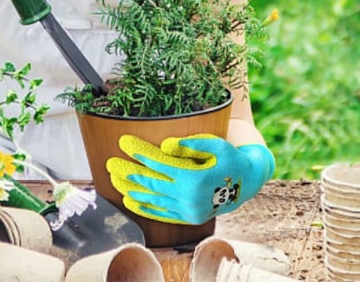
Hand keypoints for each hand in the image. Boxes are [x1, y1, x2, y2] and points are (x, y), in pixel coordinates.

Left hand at [106, 134, 274, 224]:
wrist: (247, 183)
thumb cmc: (230, 158)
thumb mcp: (217, 145)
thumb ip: (192, 144)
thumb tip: (168, 144)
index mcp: (195, 179)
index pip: (160, 165)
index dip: (140, 153)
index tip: (124, 142)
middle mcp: (190, 198)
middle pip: (152, 184)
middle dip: (130, 172)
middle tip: (111, 163)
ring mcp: (189, 210)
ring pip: (154, 200)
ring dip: (132, 190)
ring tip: (115, 181)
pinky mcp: (189, 217)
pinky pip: (162, 213)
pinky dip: (145, 207)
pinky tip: (131, 201)